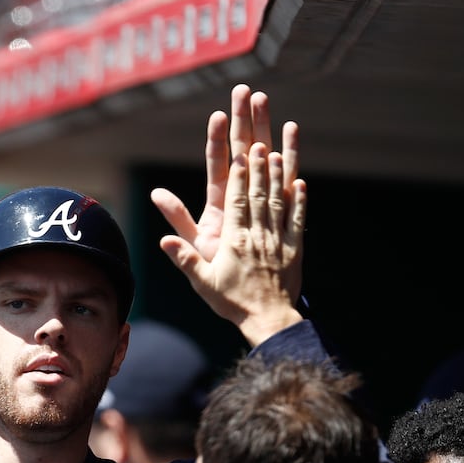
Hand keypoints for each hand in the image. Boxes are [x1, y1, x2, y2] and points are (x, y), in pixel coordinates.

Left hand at [152, 84, 299, 267]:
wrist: (250, 293)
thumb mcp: (198, 244)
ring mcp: (262, 196)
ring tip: (264, 99)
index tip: (218, 115)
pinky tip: (291, 130)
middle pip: (241, 150)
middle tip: (244, 91)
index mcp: (220, 203)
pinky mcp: (281, 204)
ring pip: (264, 155)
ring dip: (265, 127)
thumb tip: (155, 195)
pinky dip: (290, 154)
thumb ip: (179, 219)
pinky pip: (287, 175)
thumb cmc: (220, 271)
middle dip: (242, 121)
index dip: (217, 141)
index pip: (217, 164)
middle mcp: (240, 194)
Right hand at [156, 141, 305, 346]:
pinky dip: (300, 200)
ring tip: (276, 153)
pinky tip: (300, 183)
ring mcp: (279, 241)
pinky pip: (298, 220)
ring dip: (278, 176)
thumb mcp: (203, 282)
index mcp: (235, 241)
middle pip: (258, 194)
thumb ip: (184, 258)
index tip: (241, 154)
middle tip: (258, 142)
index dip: (240, 177)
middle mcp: (258, 236)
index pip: (238, 201)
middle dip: (258, 166)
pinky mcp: (295, 249)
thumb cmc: (232, 302)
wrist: (268, 321)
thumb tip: (163, 239)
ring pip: (278, 201)